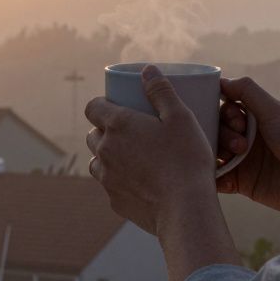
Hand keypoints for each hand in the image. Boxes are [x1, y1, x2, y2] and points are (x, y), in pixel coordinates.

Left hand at [86, 64, 239, 280]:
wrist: (185, 210)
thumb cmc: (186, 159)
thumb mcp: (181, 117)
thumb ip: (162, 91)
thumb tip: (147, 70)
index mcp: (118, 125)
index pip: (93, 107)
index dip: (101, 105)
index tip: (116, 106)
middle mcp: (105, 150)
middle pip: (93, 135)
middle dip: (105, 131)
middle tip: (130, 132)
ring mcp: (107, 178)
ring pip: (98, 162)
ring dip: (109, 157)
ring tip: (134, 157)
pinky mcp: (115, 201)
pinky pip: (111, 186)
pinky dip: (120, 181)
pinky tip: (142, 182)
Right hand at [216, 77, 279, 214]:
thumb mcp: (275, 111)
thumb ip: (247, 92)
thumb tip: (221, 80)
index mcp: (256, 118)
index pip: (226, 109)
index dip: (225, 113)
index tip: (237, 120)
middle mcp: (247, 137)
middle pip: (216, 130)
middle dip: (223, 134)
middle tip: (240, 144)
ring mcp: (242, 160)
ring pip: (213, 151)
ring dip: (216, 153)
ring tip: (234, 158)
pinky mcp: (240, 182)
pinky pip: (217, 178)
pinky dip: (212, 176)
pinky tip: (215, 174)